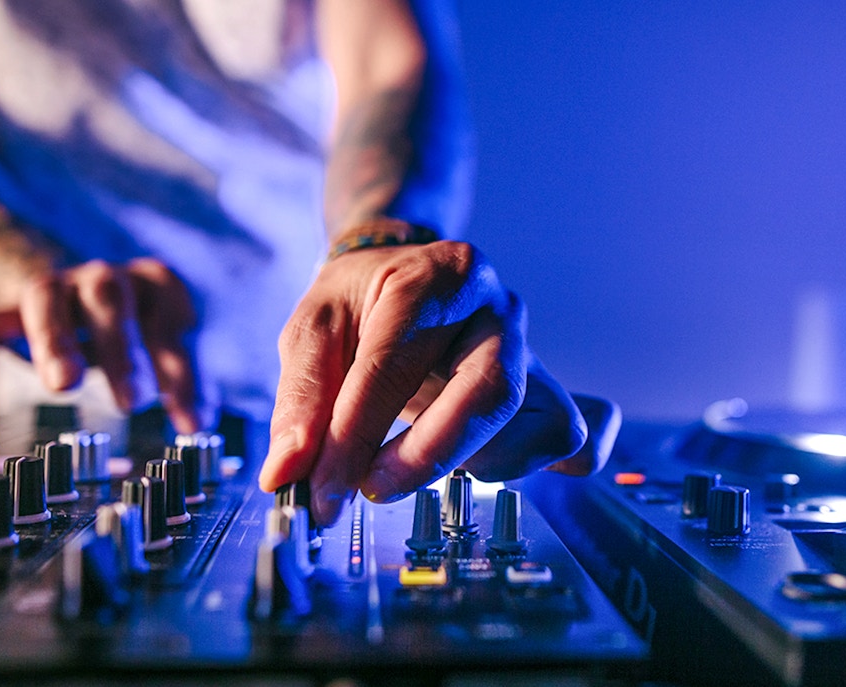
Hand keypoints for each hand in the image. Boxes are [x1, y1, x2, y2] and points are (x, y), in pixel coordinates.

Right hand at [0, 258, 203, 432]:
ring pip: (42, 298)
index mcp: (154, 282)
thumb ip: (184, 380)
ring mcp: (55, 289)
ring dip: (54, 341)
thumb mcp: (170, 346)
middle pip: (108, 295)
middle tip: (134, 401)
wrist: (87, 290)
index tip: (190, 422)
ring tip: (63, 387)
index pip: (170, 320)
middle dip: (121, 346)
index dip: (182, 371)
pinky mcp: (10, 308)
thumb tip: (197, 424)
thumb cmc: (142, 326)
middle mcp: (103, 277)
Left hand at [259, 240, 597, 525]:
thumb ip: (301, 400)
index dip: (354, 433)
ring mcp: (531, 350)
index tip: (322, 488)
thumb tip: (288, 475)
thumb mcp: (313, 329)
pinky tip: (470, 467)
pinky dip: (514, 466)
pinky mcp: (548, 389)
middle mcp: (497, 307)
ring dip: (463, 465)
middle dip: (427, 455)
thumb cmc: (361, 302)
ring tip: (405, 467)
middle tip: (373, 489)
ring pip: (524, 423)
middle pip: (486, 389)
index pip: (394, 359)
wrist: (406, 277)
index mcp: (437, 275)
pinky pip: (557, 437)